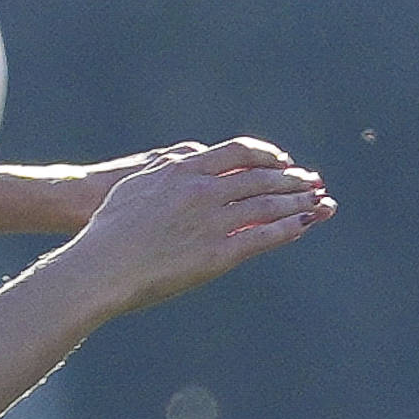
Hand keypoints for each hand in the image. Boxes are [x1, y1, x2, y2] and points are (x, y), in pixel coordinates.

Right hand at [57, 140, 333, 309]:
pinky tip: (304, 225)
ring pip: (268, 205)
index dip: (266, 155)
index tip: (282, 160)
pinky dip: (289, 228)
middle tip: (312, 181)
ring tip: (318, 201)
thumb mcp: (137, 183)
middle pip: (260, 177)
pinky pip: (264, 237)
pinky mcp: (218, 254)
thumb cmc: (107, 228)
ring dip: (298, 201)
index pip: (237, 152)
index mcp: (183, 169)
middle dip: (291, 179)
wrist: (99, 266)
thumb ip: (168, 167)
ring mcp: (212, 221)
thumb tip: (191, 157)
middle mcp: (202, 190)